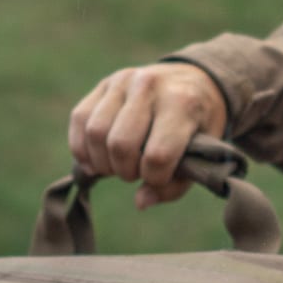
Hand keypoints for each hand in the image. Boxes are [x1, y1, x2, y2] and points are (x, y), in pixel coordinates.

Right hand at [68, 64, 227, 209]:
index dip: (155, 178)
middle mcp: (149, 85)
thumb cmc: (197, 125)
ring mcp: (123, 81)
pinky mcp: (103, 85)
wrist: (193, 80)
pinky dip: (82, 148)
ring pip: (95, 132)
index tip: (159, 177)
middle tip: (136, 173)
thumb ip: (175, 185)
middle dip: (125, 172)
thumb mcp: (202, 154)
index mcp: (183, 102)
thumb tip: (140, 201)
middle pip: (120, 144)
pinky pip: (79, 120)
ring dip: (102, 162)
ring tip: (117, 166)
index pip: (157, 155)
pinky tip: (97, 159)